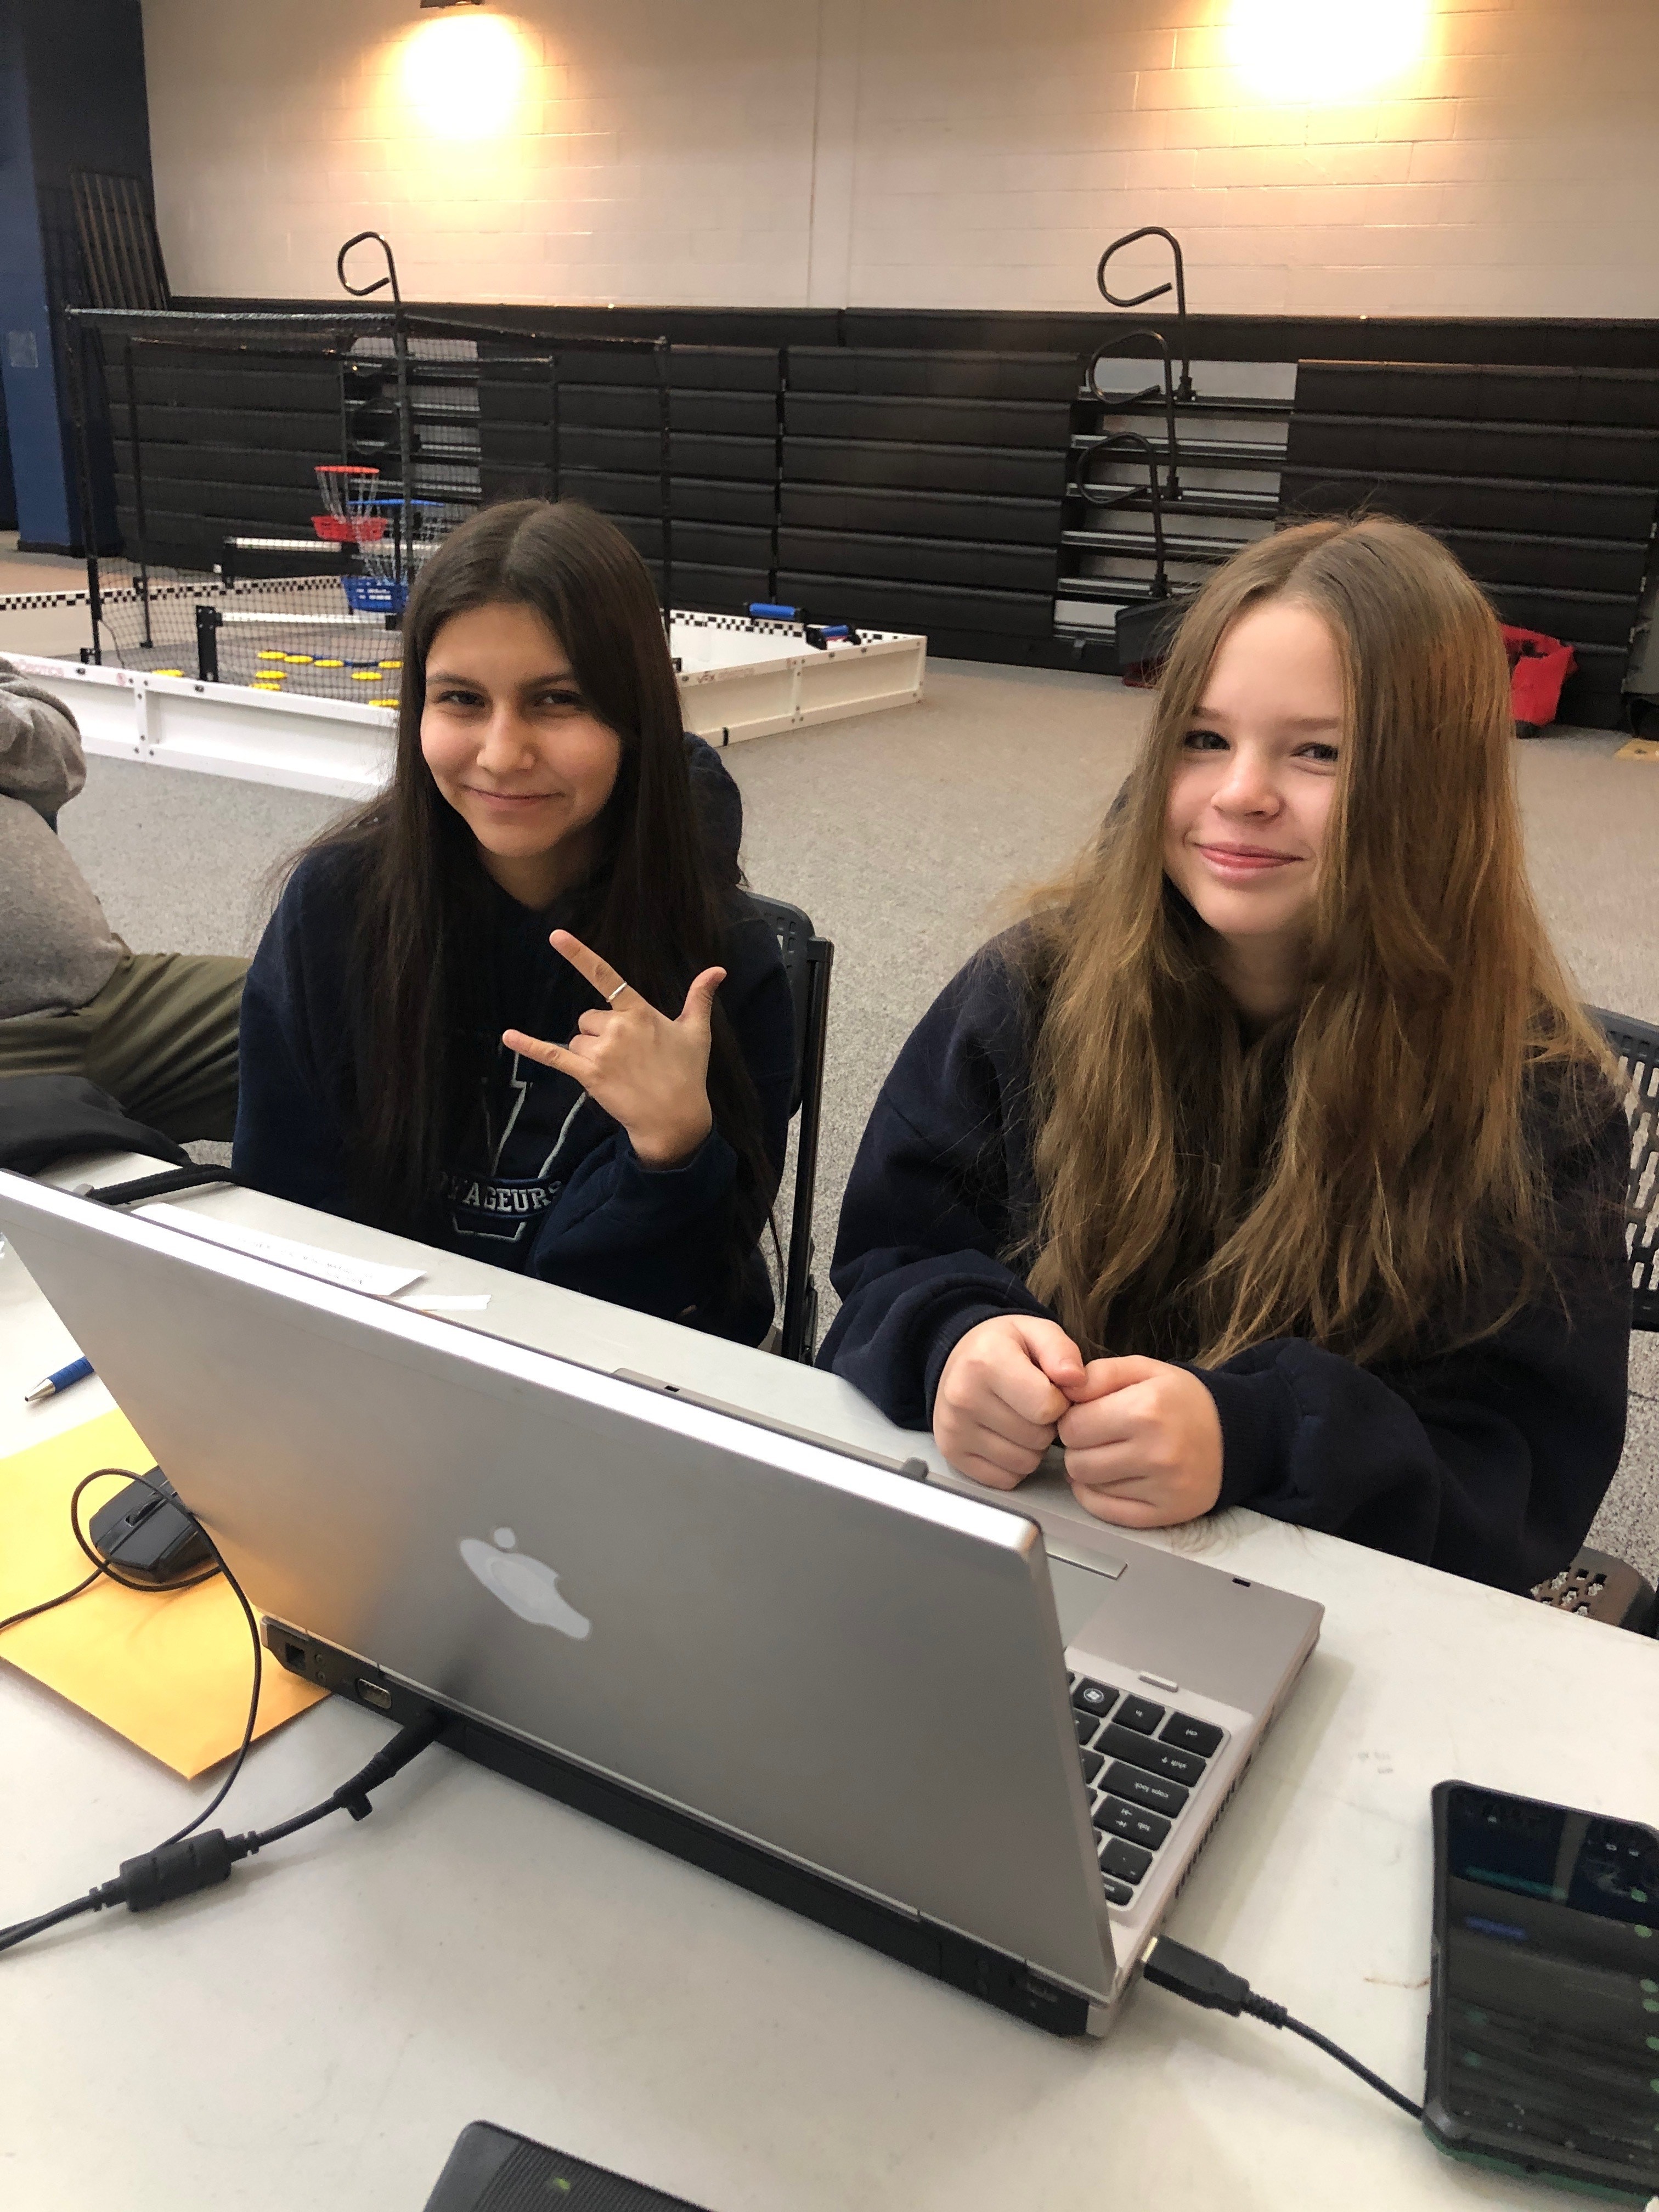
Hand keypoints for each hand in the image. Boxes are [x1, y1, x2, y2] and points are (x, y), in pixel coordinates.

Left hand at [502, 929, 723, 1166]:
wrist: (676, 1119)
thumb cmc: (687, 1073)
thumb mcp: (696, 1032)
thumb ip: (699, 997)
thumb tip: (718, 970)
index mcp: (640, 1012)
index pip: (606, 976)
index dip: (579, 955)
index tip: (555, 936)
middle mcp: (617, 1027)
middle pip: (589, 1018)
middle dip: (602, 1034)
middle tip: (629, 1058)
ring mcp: (601, 1051)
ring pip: (578, 1039)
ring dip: (591, 1053)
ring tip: (620, 1073)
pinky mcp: (588, 1074)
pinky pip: (553, 1055)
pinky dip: (529, 1046)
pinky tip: (508, 1035)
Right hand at [934, 1315, 1087, 1489]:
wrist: (959, 1358)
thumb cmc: (1002, 1347)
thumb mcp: (1036, 1331)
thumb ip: (1061, 1351)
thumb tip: (1077, 1380)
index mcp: (986, 1362)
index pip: (1047, 1408)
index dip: (1060, 1402)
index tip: (1050, 1390)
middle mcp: (963, 1397)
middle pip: (1037, 1438)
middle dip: (1046, 1425)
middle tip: (1032, 1405)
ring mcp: (954, 1429)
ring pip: (1024, 1463)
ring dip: (1032, 1447)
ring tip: (1020, 1419)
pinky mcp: (952, 1453)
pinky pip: (1005, 1478)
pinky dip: (1013, 1464)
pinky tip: (1006, 1437)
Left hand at [1056, 1358, 1222, 1527]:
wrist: (1234, 1435)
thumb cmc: (1183, 1400)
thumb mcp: (1144, 1370)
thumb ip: (1099, 1374)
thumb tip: (1062, 1391)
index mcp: (1146, 1410)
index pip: (1072, 1426)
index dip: (1072, 1419)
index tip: (1087, 1415)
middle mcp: (1155, 1452)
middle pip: (1077, 1461)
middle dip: (1079, 1447)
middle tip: (1099, 1437)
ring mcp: (1162, 1488)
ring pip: (1089, 1487)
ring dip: (1090, 1471)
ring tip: (1111, 1454)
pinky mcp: (1166, 1513)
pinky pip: (1107, 1512)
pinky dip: (1099, 1497)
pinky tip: (1112, 1478)